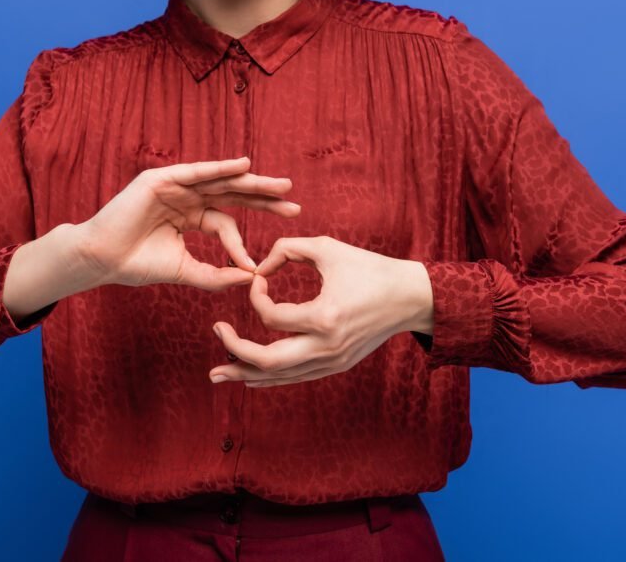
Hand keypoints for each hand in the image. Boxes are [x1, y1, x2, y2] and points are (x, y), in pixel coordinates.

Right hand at [70, 157, 300, 290]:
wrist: (103, 260)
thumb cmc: (137, 265)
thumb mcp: (185, 271)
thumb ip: (216, 275)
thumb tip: (251, 277)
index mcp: (191, 217)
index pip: (227, 224)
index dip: (242, 243)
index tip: (257, 265)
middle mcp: (186, 198)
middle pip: (233, 195)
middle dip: (264, 200)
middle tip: (294, 204)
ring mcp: (174, 186)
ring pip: (221, 181)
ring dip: (252, 182)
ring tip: (282, 186)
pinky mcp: (161, 179)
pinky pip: (197, 172)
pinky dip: (221, 168)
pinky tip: (244, 166)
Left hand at [208, 236, 433, 386]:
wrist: (411, 298)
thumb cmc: (370, 268)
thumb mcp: (327, 247)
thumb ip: (286, 248)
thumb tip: (257, 268)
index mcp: (325, 317)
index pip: (270, 317)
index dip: (256, 296)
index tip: (257, 277)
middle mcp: (327, 347)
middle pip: (267, 361)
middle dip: (234, 350)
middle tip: (215, 332)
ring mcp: (332, 362)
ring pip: (279, 377)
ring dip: (245, 373)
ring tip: (217, 373)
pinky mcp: (336, 366)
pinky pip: (295, 378)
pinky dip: (269, 377)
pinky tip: (248, 376)